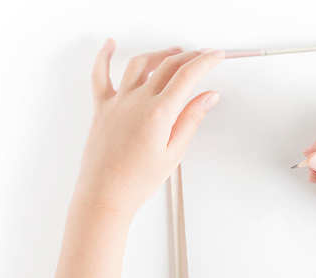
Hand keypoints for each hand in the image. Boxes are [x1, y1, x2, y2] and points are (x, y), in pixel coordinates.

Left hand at [74, 40, 223, 215]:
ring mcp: (117, 102)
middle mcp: (136, 102)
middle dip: (190, 56)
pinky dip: (104, 56)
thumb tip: (208, 98)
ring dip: (160, 53)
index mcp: (157, 113)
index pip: (187, 76)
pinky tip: (109, 45)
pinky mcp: (102, 107)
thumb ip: (192, 119)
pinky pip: (100, 75)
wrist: (105, 194)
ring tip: (173, 52)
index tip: (215, 56)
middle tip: (203, 56)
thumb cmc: (136, 181)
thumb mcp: (174, 153)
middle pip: (168, 65)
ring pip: (140, 64)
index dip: (205, 62)